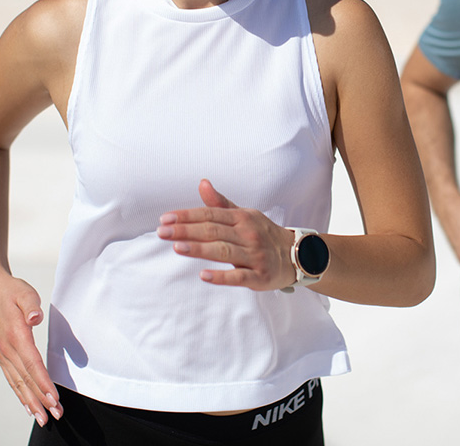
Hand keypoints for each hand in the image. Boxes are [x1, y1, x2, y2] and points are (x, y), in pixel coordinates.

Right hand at [0, 272, 62, 426]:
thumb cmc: (12, 291)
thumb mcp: (24, 293)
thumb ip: (30, 305)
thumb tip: (34, 318)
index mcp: (16, 336)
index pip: (32, 364)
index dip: (43, 383)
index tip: (53, 398)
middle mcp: (8, 350)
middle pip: (26, 380)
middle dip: (41, 399)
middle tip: (55, 415)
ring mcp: (4, 355)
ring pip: (18, 384)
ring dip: (31, 402)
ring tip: (43, 418)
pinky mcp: (3, 356)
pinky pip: (12, 380)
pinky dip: (20, 394)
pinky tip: (29, 405)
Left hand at [156, 179, 295, 289]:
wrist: (297, 255)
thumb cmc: (263, 234)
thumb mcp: (244, 215)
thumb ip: (220, 203)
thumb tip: (202, 183)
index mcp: (242, 218)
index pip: (210, 214)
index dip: (187, 216)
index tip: (165, 219)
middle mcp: (248, 234)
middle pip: (213, 231)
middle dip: (186, 231)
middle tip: (162, 232)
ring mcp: (254, 255)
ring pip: (224, 251)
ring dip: (199, 249)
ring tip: (177, 247)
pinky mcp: (259, 276)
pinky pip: (239, 276)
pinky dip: (221, 276)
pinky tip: (203, 275)